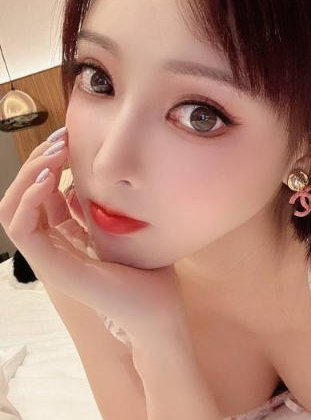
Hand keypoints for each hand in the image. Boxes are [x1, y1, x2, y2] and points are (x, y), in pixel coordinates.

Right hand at [0, 130, 189, 344]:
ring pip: (11, 208)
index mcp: (66, 234)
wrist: (158, 310)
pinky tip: (48, 178)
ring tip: (54, 154)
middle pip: (22, 195)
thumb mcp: (120, 225)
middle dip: (37, 160)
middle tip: (61, 138)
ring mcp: (49, 257)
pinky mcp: (52, 267)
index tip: (69, 138)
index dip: (49, 162)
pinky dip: (27, 198)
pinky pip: (21, 228)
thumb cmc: (146, 270)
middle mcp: (52, 244)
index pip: (40, 192)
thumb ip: (101, 204)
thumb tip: (90, 175)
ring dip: (28, 174)